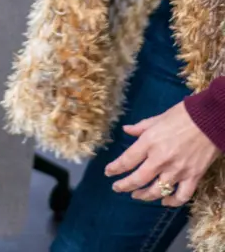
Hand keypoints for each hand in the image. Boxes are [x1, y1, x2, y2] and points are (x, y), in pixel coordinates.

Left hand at [106, 100, 220, 206]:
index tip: (108, 172)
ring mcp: (178, 170)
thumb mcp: (156, 118)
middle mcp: (161, 159)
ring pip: (158, 190)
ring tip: (137, 196)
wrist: (209, 121)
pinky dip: (172, 202)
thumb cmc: (181, 116)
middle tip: (117, 188)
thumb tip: (126, 130)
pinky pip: (181, 196)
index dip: (115, 168)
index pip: (127, 160)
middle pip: (139, 179)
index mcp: (149, 142)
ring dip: (145, 196)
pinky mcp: (193, 177)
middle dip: (125, 186)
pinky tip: (164, 201)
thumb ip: (140, 128)